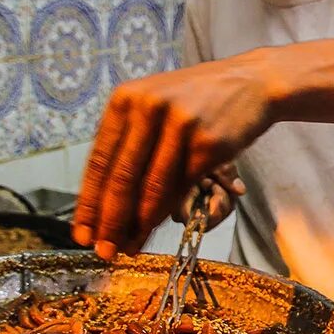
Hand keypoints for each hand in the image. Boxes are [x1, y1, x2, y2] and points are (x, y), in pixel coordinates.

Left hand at [72, 59, 272, 259]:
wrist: (252, 82)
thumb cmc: (199, 99)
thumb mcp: (155, 105)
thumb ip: (130, 141)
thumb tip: (105, 200)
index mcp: (126, 98)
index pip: (99, 160)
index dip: (88, 202)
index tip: (82, 233)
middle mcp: (148, 107)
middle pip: (121, 177)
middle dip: (109, 221)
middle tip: (104, 251)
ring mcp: (179, 125)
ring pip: (149, 187)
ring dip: (136, 224)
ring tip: (127, 248)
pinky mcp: (207, 143)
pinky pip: (179, 188)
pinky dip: (164, 214)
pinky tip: (154, 229)